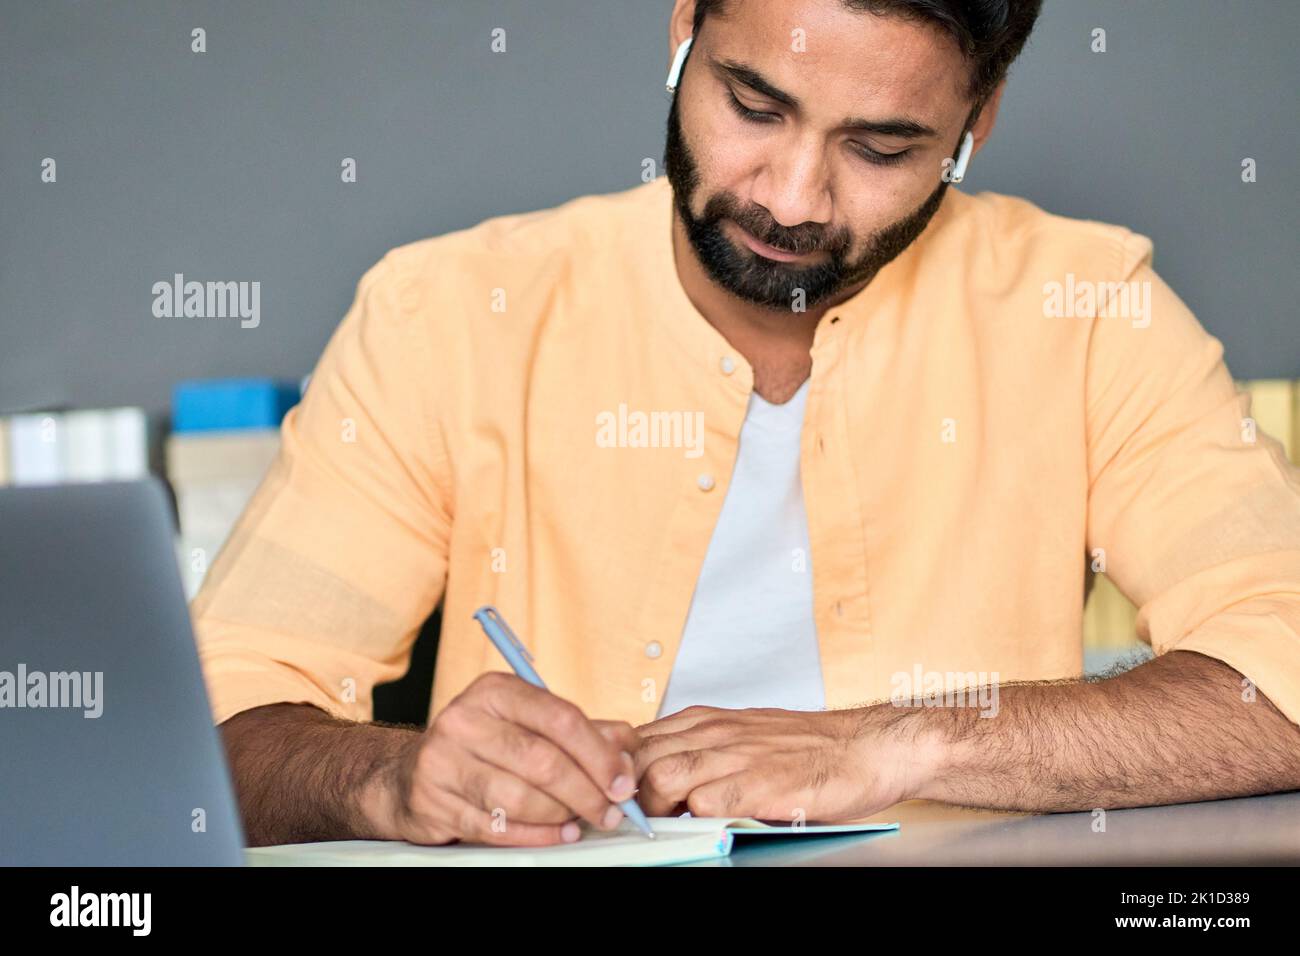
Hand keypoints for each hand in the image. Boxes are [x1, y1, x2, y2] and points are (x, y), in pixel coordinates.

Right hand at [367, 672, 638, 845]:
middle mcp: (465, 720)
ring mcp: (444, 761)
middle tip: (610, 809)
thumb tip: (627, 745)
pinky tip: (556, 834)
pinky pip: (496, 828)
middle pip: (543, 761)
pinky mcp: (434, 801)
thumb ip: (581, 731)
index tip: (622, 779)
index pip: (560, 718)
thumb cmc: (482, 745)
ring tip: (580, 821)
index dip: (600, 754)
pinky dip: (535, 836)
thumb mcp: (529, 723)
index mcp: (495, 691)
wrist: (411, 772)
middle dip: (586, 792)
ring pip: (519, 798)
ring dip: (560, 816)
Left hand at [632, 704, 918, 822]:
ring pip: (663, 776)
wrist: (864, 748)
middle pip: (639, 757)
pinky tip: (704, 827)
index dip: (619, 768)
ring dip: (656, 806)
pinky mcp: (759, 785)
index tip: (618, 792)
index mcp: (705, 720)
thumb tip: (657, 777)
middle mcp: (714, 732)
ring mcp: (736, 756)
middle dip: (629, 791)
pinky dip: (696, 819)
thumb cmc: (807, 748)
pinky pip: (706, 802)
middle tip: (638, 818)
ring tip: (668, 825)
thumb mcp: (741, 734)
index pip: (636, 737)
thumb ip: (700, 749)